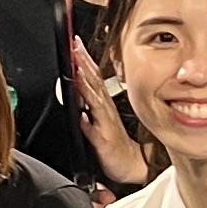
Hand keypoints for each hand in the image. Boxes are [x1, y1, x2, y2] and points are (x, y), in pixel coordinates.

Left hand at [68, 37, 150, 187]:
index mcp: (103, 104)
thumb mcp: (100, 118)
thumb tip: (78, 88)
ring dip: (86, 84)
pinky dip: (88, 119)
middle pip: (94, 82)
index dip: (85, 59)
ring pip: (94, 100)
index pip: (93, 77)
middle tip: (75, 46)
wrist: (131, 164)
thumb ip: (90, 103)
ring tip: (77, 69)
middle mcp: (105, 110)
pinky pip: (94, 129)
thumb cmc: (114, 143)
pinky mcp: (103, 141)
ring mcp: (105, 124)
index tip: (76, 43)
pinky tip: (82, 112)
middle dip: (84, 63)